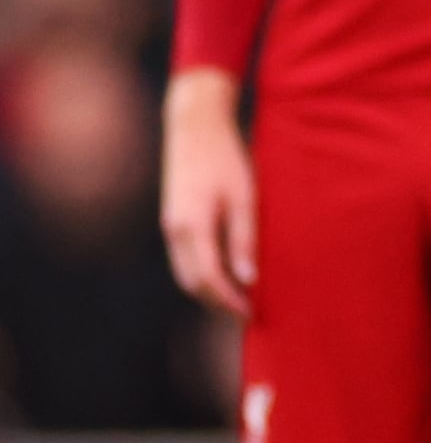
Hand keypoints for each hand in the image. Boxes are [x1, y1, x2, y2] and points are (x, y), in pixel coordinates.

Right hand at [158, 67, 255, 313]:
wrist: (195, 128)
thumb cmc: (226, 160)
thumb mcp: (245, 198)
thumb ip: (244, 240)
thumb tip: (248, 280)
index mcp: (192, 226)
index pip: (208, 278)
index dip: (228, 300)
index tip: (250, 314)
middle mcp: (174, 231)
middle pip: (192, 282)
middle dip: (217, 302)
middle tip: (247, 313)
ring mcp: (170, 226)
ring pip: (185, 273)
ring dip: (209, 291)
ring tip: (239, 299)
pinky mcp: (173, 220)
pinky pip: (184, 258)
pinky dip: (202, 273)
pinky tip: (226, 274)